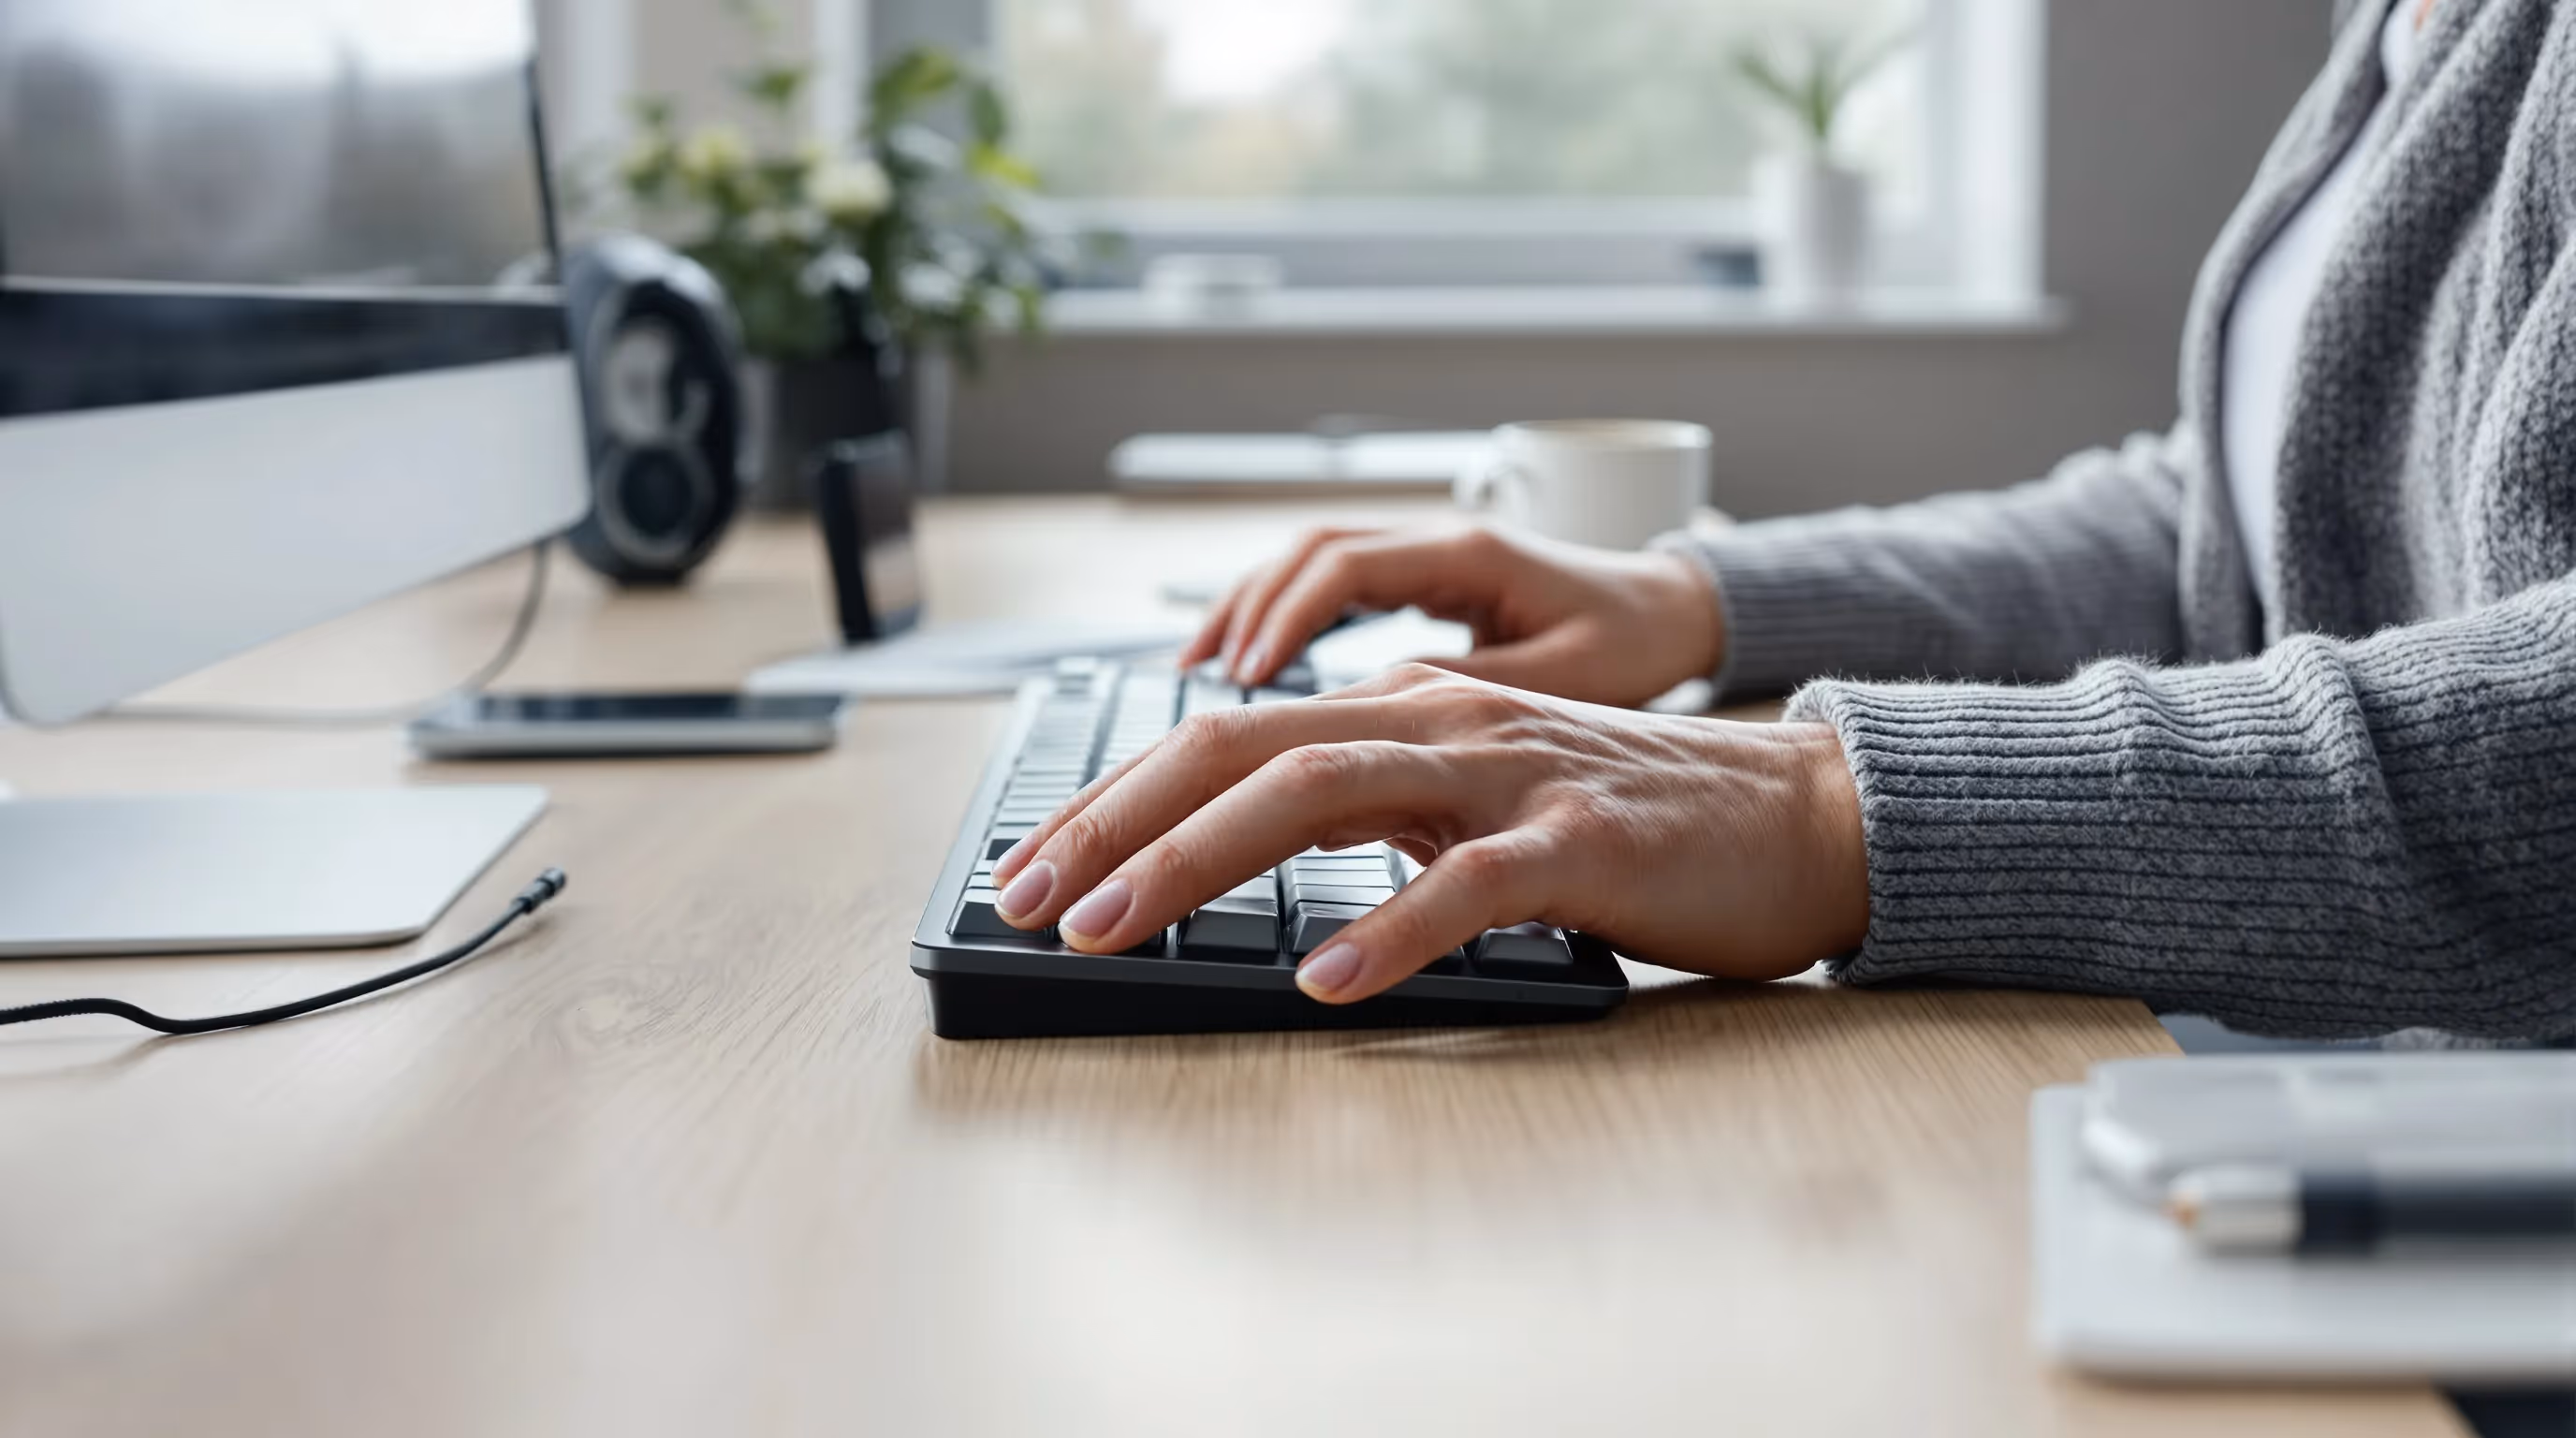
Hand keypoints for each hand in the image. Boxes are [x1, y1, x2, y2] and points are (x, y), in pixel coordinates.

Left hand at [989, 664, 1868, 1003]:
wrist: (1798, 815)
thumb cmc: (1628, 824)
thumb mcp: (1473, 802)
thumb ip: (1373, 808)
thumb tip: (1251, 844)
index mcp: (1405, 711)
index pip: (1227, 737)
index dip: (1117, 799)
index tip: (1032, 866)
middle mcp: (1440, 720)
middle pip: (1244, 747)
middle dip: (1117, 822)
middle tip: (1025, 897)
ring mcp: (1511, 775)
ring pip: (1325, 788)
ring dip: (1200, 860)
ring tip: (1111, 928)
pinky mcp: (1582, 841)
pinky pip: (1469, 882)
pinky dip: (1390, 928)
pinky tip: (1325, 979)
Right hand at [1178, 526, 1724, 707]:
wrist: (1675, 612)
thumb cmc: (1633, 645)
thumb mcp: (1563, 681)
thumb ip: (1477, 695)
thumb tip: (1386, 730)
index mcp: (1470, 555)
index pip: (1347, 566)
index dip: (1287, 618)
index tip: (1244, 677)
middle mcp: (1436, 541)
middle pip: (1306, 553)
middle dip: (1242, 611)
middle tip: (1203, 677)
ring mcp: (1425, 554)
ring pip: (1308, 561)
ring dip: (1249, 610)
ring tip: (1200, 672)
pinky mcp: (1422, 579)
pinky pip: (1331, 585)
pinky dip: (1281, 619)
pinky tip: (1246, 669)